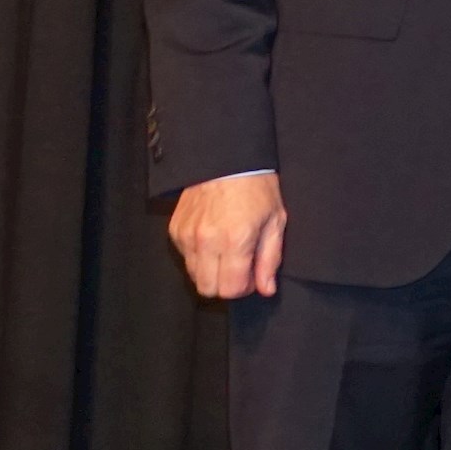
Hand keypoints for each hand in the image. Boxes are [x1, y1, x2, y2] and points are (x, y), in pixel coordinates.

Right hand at [168, 170, 286, 300]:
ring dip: (210, 271)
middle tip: (239, 267)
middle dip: (224, 284)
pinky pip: (184, 257)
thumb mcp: (275, 220)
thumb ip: (270, 259)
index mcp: (235, 241)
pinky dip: (198, 256)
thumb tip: (266, 289)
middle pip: (207, 289)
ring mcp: (187, 235)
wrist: (227, 159)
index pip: (230, 289)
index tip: (251, 276)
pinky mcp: (175, 229)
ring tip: (226, 251)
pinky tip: (213, 239)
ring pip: (193, 276)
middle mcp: (207, 241)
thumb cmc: (256, 188)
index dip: (243, 288)